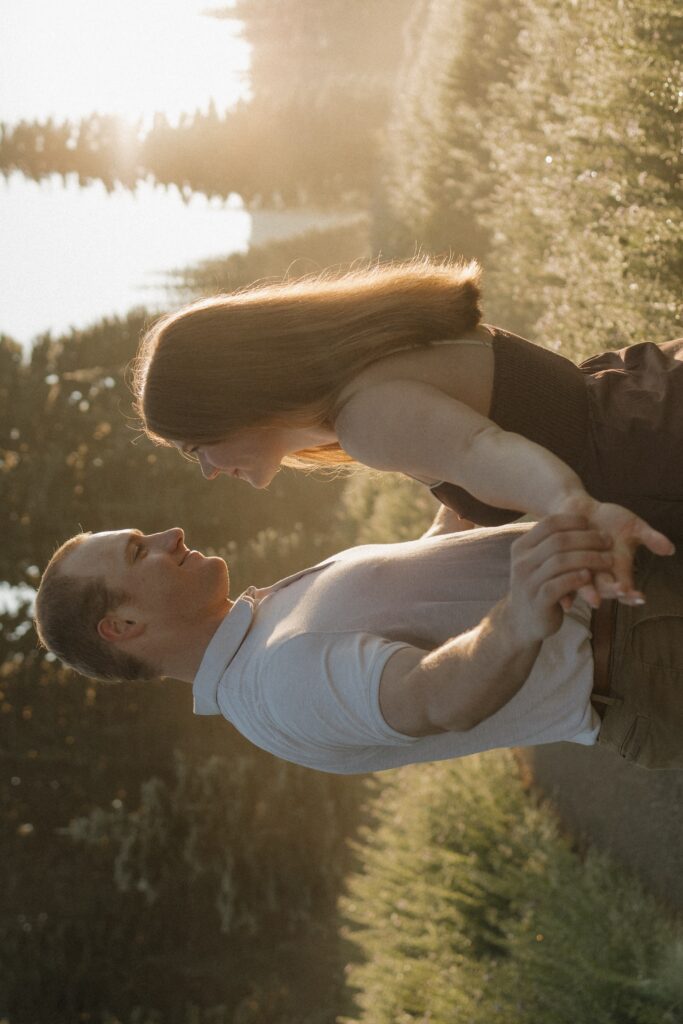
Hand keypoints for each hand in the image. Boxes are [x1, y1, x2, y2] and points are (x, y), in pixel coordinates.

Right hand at [507, 515, 614, 640]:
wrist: (521, 621)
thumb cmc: (537, 587)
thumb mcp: (537, 562)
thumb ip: (550, 545)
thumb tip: (581, 523)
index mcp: (521, 547)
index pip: (549, 524)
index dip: (573, 521)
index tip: (593, 524)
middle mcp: (522, 562)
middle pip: (558, 541)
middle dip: (588, 539)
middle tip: (608, 541)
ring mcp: (528, 582)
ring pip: (560, 561)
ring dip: (589, 558)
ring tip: (608, 560)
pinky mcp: (538, 601)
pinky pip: (559, 585)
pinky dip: (577, 579)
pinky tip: (591, 577)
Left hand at [554, 494, 674, 605]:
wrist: (582, 511)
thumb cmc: (611, 521)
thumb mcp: (634, 527)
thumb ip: (651, 538)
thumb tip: (670, 549)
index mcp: (618, 569)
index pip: (627, 586)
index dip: (632, 593)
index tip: (639, 596)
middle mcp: (600, 574)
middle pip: (606, 589)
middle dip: (612, 592)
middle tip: (619, 593)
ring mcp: (580, 570)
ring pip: (585, 586)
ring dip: (590, 593)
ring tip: (595, 600)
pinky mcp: (562, 567)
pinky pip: (562, 582)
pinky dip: (565, 593)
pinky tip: (565, 602)